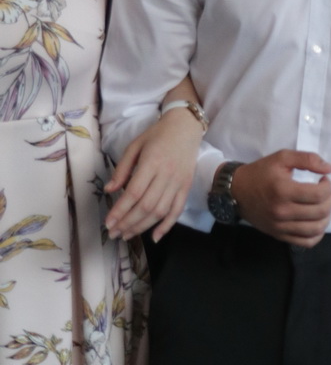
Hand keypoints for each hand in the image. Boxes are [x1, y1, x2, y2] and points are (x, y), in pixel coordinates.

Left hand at [104, 109, 204, 241]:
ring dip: (142, 227)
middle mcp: (166, 174)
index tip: (108, 223)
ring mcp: (179, 182)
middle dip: (128, 223)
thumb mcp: (135, 145)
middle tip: (114, 233)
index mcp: (152, 162)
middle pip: (146, 206)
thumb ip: (122, 169)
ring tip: (127, 235)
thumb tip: (110, 191)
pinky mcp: (187, 186)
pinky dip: (167, 226)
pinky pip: (177, 210)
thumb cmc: (156, 134)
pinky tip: (155, 237)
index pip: (134, 193)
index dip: (120, 211)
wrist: (185, 127)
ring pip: (160, 211)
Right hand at [231, 151, 330, 246]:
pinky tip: (316, 221)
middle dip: (330, 199)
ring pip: (316, 229)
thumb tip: (329, 169)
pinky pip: (306, 242)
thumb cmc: (260, 172)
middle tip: (325, 191)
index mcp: (283, 190)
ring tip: (322, 205)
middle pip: (320, 212)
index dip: (328, 186)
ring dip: (326, 216)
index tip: (323, 179)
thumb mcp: (282, 157)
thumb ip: (307, 159)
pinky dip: (317, 234)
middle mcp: (282, 212)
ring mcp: (280, 226)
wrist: (236, 191)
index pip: (318, 195)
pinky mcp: (279, 235)